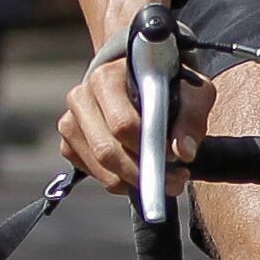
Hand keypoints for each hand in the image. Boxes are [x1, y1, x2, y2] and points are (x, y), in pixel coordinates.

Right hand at [58, 46, 207, 194]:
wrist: (142, 82)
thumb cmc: (167, 86)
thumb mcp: (191, 92)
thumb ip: (191, 118)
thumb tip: (184, 152)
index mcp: (106, 78)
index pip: (122, 124)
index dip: (149, 148)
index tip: (175, 159)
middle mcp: (81, 97)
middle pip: (107, 151)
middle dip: (142, 173)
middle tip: (173, 181)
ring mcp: (70, 122)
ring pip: (100, 167)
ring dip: (133, 181)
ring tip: (163, 178)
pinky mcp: (69, 144)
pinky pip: (93, 174)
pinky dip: (120, 182)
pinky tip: (139, 172)